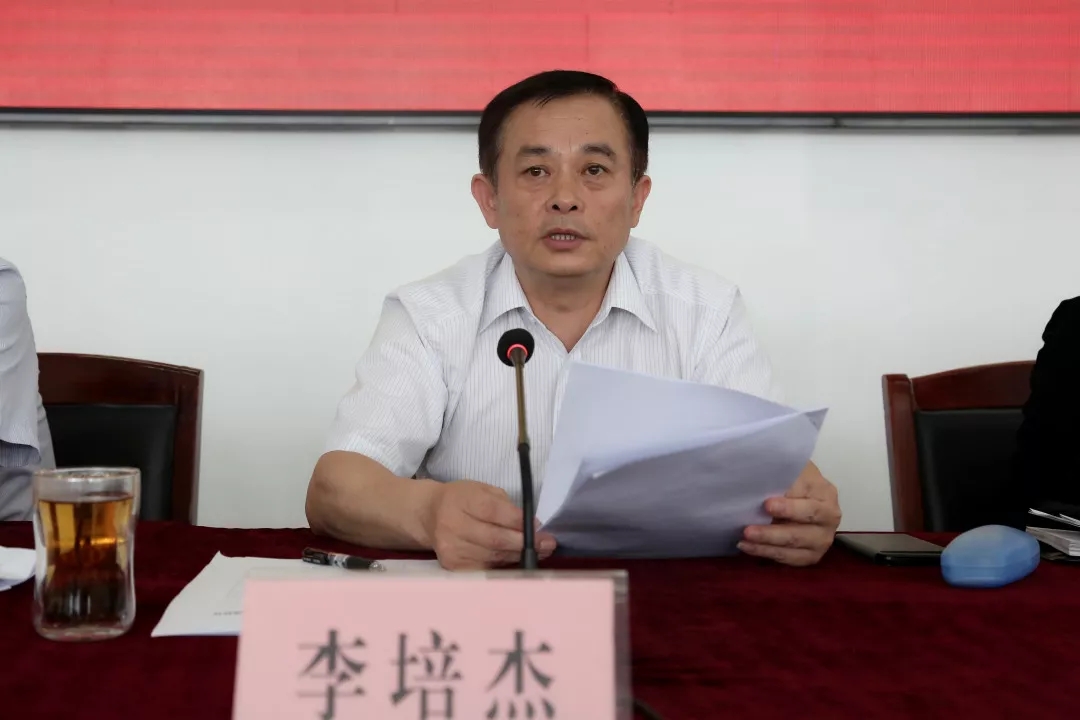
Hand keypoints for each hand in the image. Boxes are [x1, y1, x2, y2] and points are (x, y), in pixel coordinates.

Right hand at [421, 480, 555, 569]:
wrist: (429, 514)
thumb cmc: (462, 499)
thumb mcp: (482, 490)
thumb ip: (505, 505)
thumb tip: (531, 525)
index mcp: (461, 500)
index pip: (493, 512)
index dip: (518, 521)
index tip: (539, 525)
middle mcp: (453, 525)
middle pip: (495, 539)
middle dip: (525, 543)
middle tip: (548, 544)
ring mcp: (451, 548)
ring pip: (494, 556)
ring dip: (518, 555)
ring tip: (539, 551)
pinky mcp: (452, 565)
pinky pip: (486, 567)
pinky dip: (504, 563)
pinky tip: (516, 558)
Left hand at [738, 462, 840, 565]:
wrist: (800, 492)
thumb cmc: (792, 477)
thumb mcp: (790, 470)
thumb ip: (780, 475)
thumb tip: (760, 480)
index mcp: (826, 494)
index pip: (808, 504)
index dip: (788, 507)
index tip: (766, 505)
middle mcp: (830, 518)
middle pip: (802, 530)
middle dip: (773, 532)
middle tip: (748, 530)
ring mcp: (823, 539)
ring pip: (795, 546)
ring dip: (767, 545)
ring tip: (744, 540)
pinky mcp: (813, 554)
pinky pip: (790, 558)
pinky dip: (768, 553)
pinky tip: (748, 547)